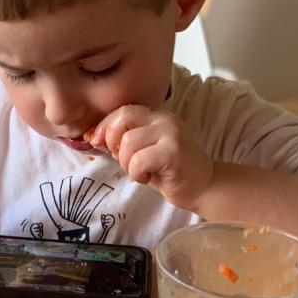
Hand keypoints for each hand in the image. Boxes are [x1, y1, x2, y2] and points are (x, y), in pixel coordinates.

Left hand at [86, 105, 213, 211]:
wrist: (204, 187)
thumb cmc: (170, 171)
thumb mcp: (142, 152)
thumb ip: (121, 143)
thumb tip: (92, 138)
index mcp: (156, 116)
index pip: (121, 111)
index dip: (104, 126)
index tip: (96, 142)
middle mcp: (164, 120)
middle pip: (122, 119)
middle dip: (112, 142)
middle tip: (122, 160)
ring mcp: (171, 134)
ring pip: (128, 142)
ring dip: (125, 163)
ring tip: (139, 171)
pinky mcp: (173, 152)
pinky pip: (138, 160)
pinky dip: (136, 173)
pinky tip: (146, 177)